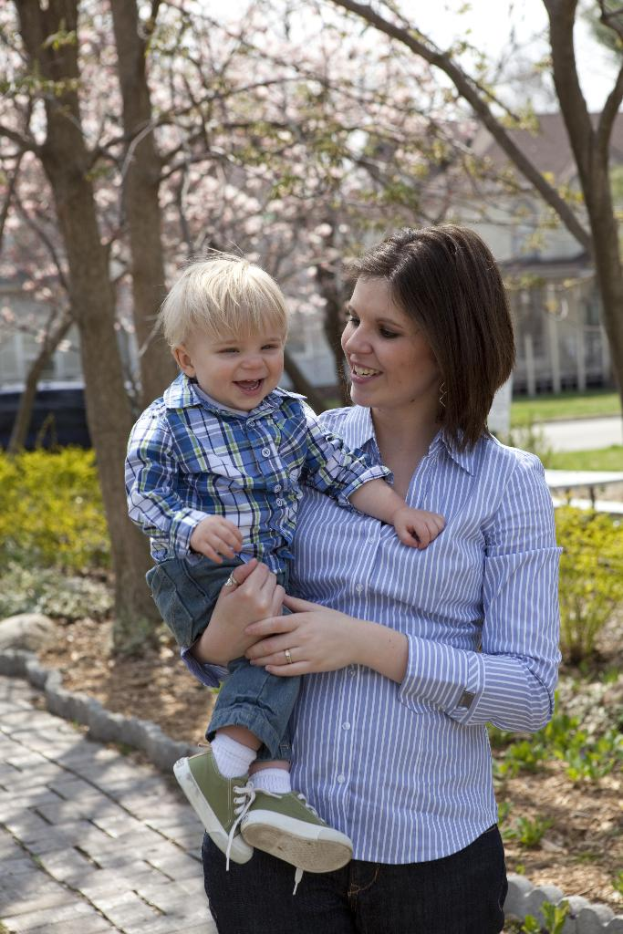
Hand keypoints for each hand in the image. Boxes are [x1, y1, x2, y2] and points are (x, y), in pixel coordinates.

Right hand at [190, 515, 242, 562]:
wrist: (191, 528)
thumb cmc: (210, 527)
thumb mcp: (218, 523)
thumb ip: (228, 528)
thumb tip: (240, 540)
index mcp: (219, 520)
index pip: (232, 528)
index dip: (238, 536)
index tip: (241, 543)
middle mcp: (212, 526)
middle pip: (227, 536)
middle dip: (235, 544)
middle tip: (239, 550)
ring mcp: (205, 535)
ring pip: (219, 544)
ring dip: (227, 551)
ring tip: (232, 556)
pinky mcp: (199, 543)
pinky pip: (209, 552)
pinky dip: (215, 557)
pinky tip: (220, 561)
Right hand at [191, 559, 284, 664]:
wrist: (224, 643)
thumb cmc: (222, 615)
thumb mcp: (226, 591)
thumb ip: (240, 573)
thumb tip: (255, 561)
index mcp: (248, 592)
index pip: (262, 568)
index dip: (256, 569)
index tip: (250, 575)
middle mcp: (263, 601)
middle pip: (272, 577)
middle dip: (264, 578)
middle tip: (253, 586)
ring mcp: (271, 613)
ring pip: (280, 589)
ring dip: (271, 589)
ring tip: (259, 596)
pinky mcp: (276, 622)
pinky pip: (280, 603)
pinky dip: (274, 601)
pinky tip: (262, 608)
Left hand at [244, 595, 359, 675]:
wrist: (357, 640)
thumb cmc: (336, 621)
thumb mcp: (316, 609)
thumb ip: (296, 603)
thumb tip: (279, 593)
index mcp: (303, 620)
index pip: (275, 623)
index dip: (258, 627)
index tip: (246, 630)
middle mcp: (303, 636)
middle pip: (273, 644)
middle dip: (256, 649)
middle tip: (244, 650)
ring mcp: (308, 652)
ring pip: (279, 658)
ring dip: (263, 661)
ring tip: (252, 660)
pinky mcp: (313, 665)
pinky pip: (291, 670)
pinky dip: (277, 670)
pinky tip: (268, 668)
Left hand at [392, 506, 444, 548]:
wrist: (403, 513)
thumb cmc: (402, 524)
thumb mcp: (400, 533)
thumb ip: (407, 540)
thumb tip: (417, 544)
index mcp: (416, 521)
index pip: (425, 535)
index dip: (423, 543)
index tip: (418, 546)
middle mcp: (425, 517)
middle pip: (434, 532)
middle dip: (429, 540)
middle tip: (422, 541)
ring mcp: (431, 515)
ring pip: (440, 527)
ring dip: (436, 534)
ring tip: (428, 536)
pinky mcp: (434, 514)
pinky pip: (443, 521)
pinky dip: (440, 527)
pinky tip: (434, 530)